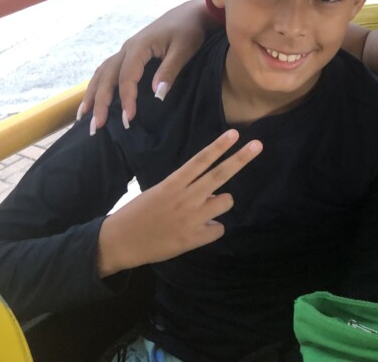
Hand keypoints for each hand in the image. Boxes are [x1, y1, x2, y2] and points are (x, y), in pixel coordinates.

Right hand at [79, 0, 212, 131]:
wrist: (191, 13)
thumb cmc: (189, 30)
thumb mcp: (184, 49)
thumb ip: (169, 71)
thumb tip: (156, 95)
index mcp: (139, 47)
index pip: (126, 77)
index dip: (126, 99)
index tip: (128, 119)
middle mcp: (127, 48)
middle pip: (107, 77)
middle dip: (100, 103)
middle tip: (95, 127)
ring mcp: (126, 50)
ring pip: (102, 73)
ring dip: (92, 95)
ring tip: (83, 117)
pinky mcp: (130, 52)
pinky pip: (107, 69)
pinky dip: (98, 85)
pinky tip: (94, 98)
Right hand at [96, 129, 260, 276]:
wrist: (119, 243)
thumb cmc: (137, 214)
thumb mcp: (157, 193)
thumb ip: (183, 189)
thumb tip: (210, 191)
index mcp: (172, 184)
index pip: (199, 161)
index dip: (218, 146)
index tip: (234, 134)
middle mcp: (185, 198)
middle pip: (219, 175)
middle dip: (240, 159)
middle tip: (257, 145)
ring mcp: (191, 219)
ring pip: (225, 201)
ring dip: (220, 202)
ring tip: (206, 208)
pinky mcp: (193, 238)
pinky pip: (218, 228)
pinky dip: (212, 228)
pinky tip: (198, 230)